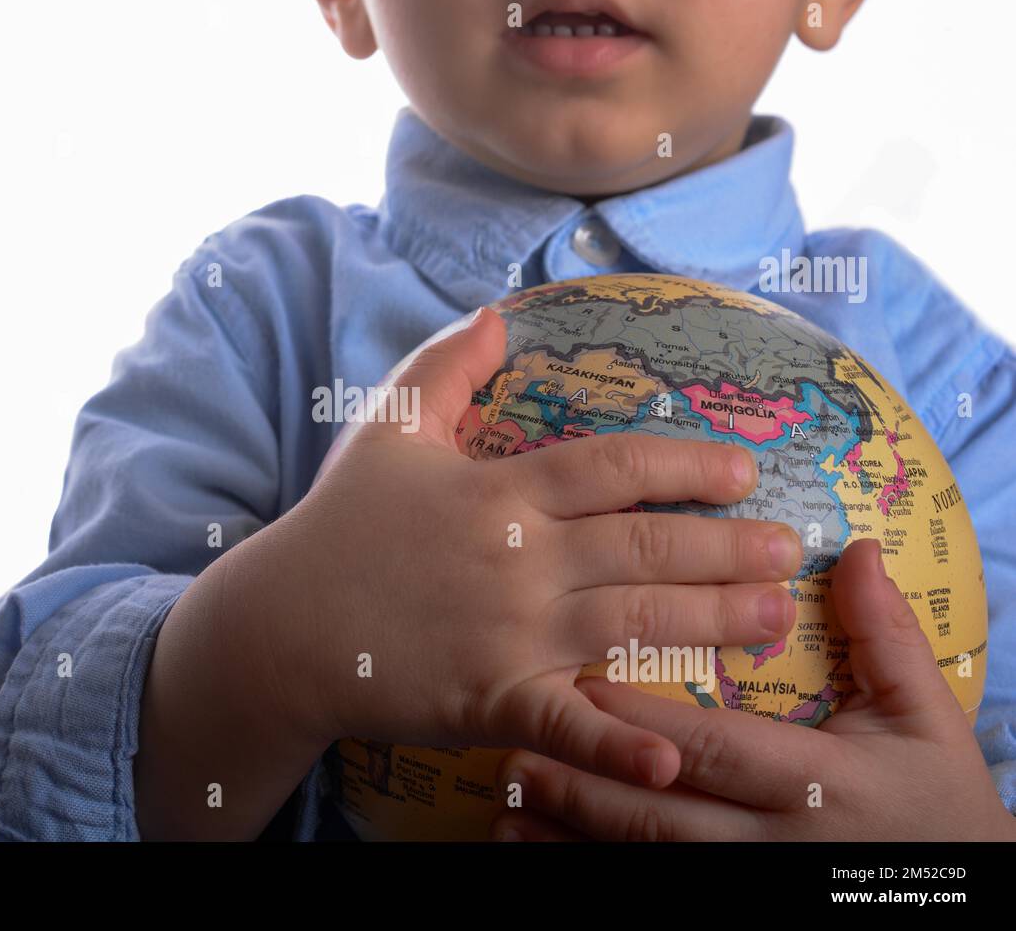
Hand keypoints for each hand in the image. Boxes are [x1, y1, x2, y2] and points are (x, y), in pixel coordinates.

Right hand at [224, 306, 802, 787]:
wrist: (283, 623)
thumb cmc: (340, 522)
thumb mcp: (389, 427)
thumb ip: (446, 365)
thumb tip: (498, 312)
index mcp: (502, 491)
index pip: (615, 467)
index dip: (686, 465)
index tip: (741, 469)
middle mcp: (519, 559)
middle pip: (644, 546)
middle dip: (725, 546)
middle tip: (786, 548)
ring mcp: (507, 633)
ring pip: (631, 623)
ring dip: (711, 621)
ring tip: (771, 618)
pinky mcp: (488, 699)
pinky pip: (564, 722)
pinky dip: (617, 742)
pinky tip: (672, 755)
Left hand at [490, 538, 1015, 840]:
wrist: (956, 891)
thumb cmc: (936, 796)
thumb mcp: (925, 717)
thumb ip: (884, 636)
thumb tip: (851, 551)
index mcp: (814, 781)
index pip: (713, 747)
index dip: (642, 719)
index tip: (581, 683)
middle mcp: (770, 840)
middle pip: (659, 814)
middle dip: (585, 781)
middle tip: (518, 743)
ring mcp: (745, 880)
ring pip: (642, 860)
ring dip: (570, 830)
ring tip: (511, 794)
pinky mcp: (729, 900)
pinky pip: (644, 891)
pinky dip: (580, 869)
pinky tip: (527, 846)